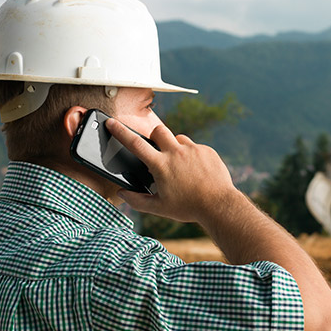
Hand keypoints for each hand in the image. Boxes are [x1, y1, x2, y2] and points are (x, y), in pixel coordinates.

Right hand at [105, 119, 239, 222]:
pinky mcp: (207, 150)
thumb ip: (137, 201)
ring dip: (175, 148)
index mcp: (161, 165)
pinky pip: (195, 147)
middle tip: (158, 152)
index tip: (112, 123)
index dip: (121, 132)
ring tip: (181, 167)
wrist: (218, 205)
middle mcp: (176, 153)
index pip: (135, 143)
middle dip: (154, 137)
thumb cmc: (188, 207)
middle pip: (158, 131)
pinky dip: (192, 156)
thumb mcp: (159, 208)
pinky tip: (196, 171)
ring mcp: (193, 149)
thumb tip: (122, 194)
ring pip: (178, 138)